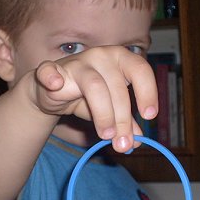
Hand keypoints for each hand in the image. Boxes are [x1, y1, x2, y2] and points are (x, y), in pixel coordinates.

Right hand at [33, 46, 157, 152]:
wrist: (53, 91)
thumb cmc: (88, 95)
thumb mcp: (111, 109)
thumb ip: (125, 123)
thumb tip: (137, 141)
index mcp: (121, 60)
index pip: (140, 69)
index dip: (148, 92)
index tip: (149, 116)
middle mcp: (101, 56)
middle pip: (117, 88)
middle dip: (123, 119)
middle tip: (123, 143)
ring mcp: (77, 62)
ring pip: (95, 87)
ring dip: (103, 114)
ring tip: (106, 136)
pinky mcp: (52, 70)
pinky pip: (50, 70)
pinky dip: (52, 76)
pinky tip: (56, 84)